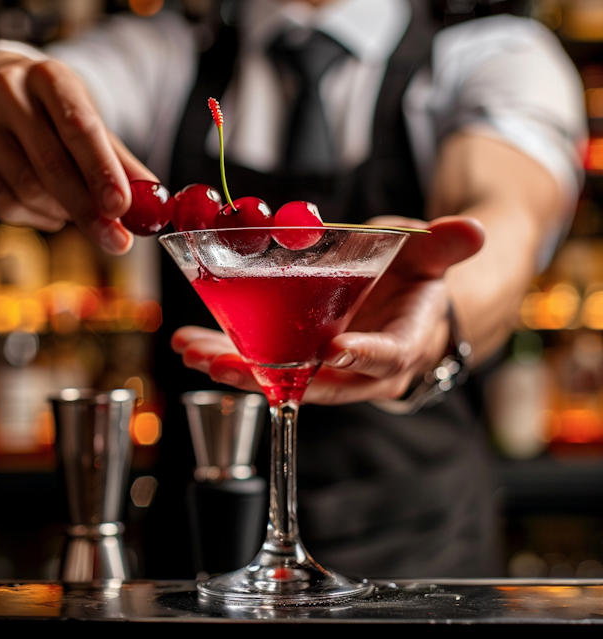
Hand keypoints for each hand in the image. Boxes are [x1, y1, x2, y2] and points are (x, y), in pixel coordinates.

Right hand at [0, 51, 154, 252]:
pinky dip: (37, 219)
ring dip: (64, 214)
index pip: (79, 128)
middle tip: (117, 241)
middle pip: (52, 166)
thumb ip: (120, 161)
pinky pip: (3, 204)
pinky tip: (53, 213)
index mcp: (49, 79)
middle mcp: (7, 93)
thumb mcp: (88, 120)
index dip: (101, 171)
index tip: (122, 207)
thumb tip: (154, 199)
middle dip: (89, 211)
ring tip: (81, 213)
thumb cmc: (52, 110)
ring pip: (27, 190)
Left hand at [171, 216, 483, 404]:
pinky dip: (229, 354)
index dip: (364, 356)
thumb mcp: (429, 260)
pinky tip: (193, 343)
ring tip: (190, 352)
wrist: (399, 307)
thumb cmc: (414, 283)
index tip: (335, 349)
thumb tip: (473, 230)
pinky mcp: (301, 361)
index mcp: (401, 346)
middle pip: (317, 382)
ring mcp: (327, 369)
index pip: (386, 358)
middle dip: (268, 377)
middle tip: (221, 365)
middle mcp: (360, 370)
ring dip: (234, 368)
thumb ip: (444, 247)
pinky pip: (265, 364)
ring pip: (281, 379)